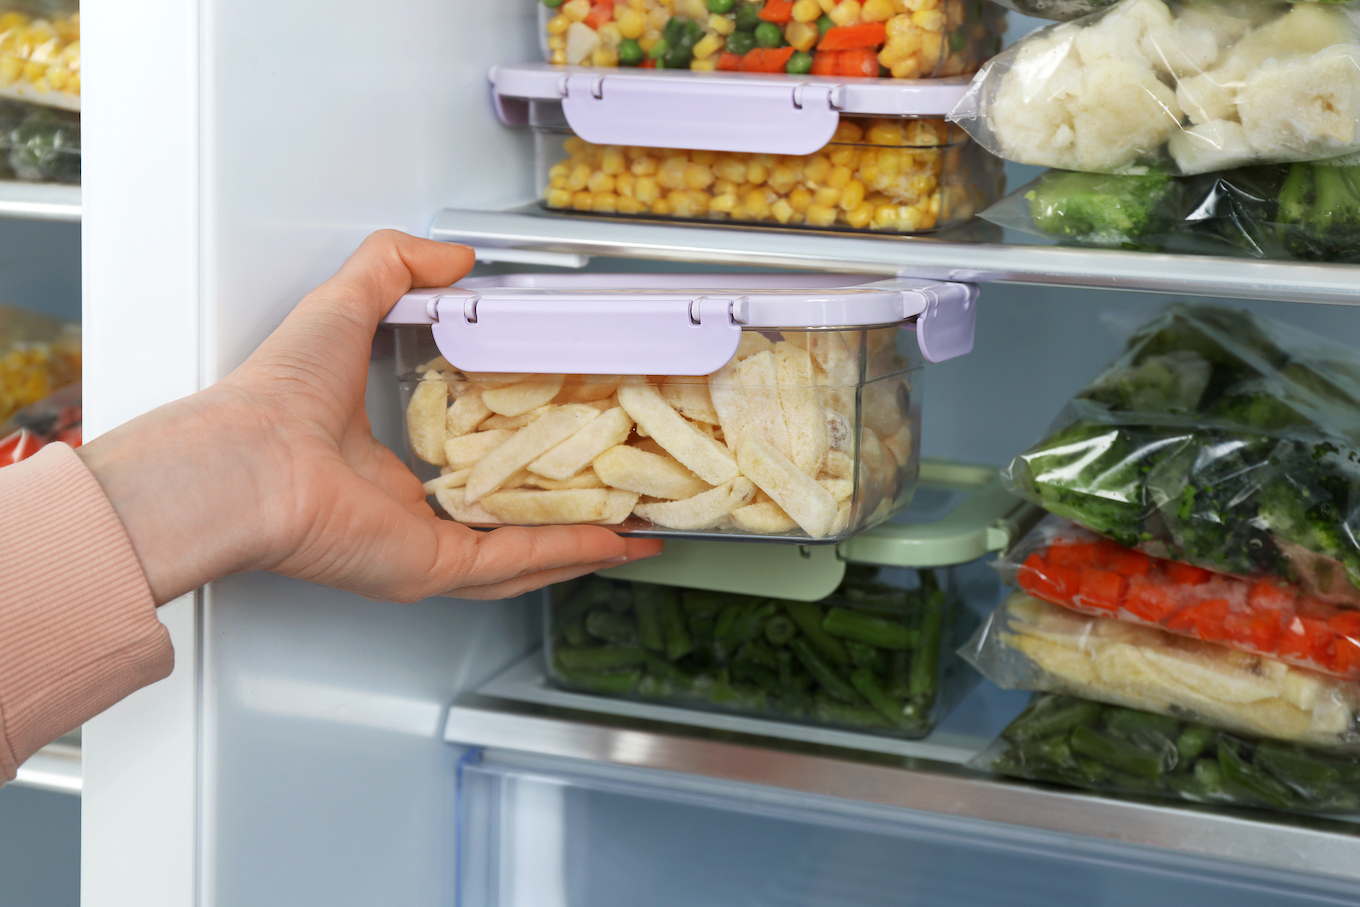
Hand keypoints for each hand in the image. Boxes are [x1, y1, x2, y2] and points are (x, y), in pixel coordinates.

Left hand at [79, 230, 662, 604]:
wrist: (248, 459)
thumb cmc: (278, 394)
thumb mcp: (345, 303)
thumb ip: (395, 267)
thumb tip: (454, 258)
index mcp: (381, 464)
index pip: (464, 465)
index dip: (517, 453)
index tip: (562, 437)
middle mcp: (405, 512)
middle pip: (503, 518)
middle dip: (562, 510)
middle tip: (611, 493)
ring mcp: (423, 545)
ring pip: (520, 553)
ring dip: (577, 543)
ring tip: (629, 532)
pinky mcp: (434, 566)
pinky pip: (515, 563)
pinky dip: (567, 552)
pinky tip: (611, 542)